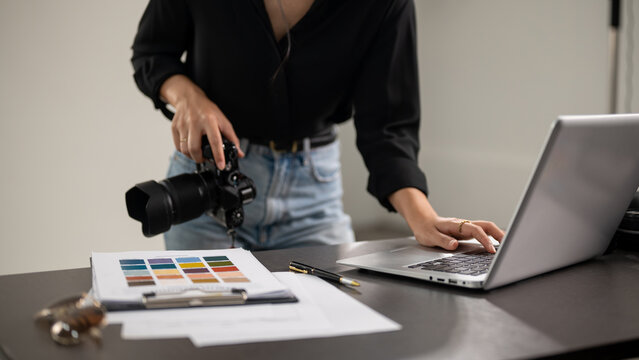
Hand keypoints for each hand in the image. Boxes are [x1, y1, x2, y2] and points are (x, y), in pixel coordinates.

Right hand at [160, 75, 243, 168]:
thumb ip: (231, 137)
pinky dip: (184, 152)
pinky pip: (178, 146)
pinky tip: (190, 149)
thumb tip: (239, 153)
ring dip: (192, 156)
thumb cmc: (207, 110)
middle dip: (200, 159)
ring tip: (198, 154)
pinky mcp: (174, 128)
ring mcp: (182, 125)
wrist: (189, 98)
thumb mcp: (222, 121)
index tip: (221, 165)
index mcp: (209, 120)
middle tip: (206, 159)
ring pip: (184, 149)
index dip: (218, 156)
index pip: (215, 141)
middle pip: (194, 148)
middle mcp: (194, 122)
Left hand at [389, 188, 504, 252]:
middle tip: (509, 245)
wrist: (422, 221)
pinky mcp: (466, 231)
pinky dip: (492, 236)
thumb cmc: (426, 229)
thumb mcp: (430, 237)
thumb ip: (442, 241)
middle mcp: (463, 224)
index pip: (475, 230)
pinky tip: (497, 245)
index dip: (485, 240)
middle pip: (486, 225)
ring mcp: (466, 227)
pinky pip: (483, 232)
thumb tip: (454, 245)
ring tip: (508, 245)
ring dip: (498, 234)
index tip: (492, 250)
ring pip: (486, 227)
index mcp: (456, 225)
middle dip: (499, 234)